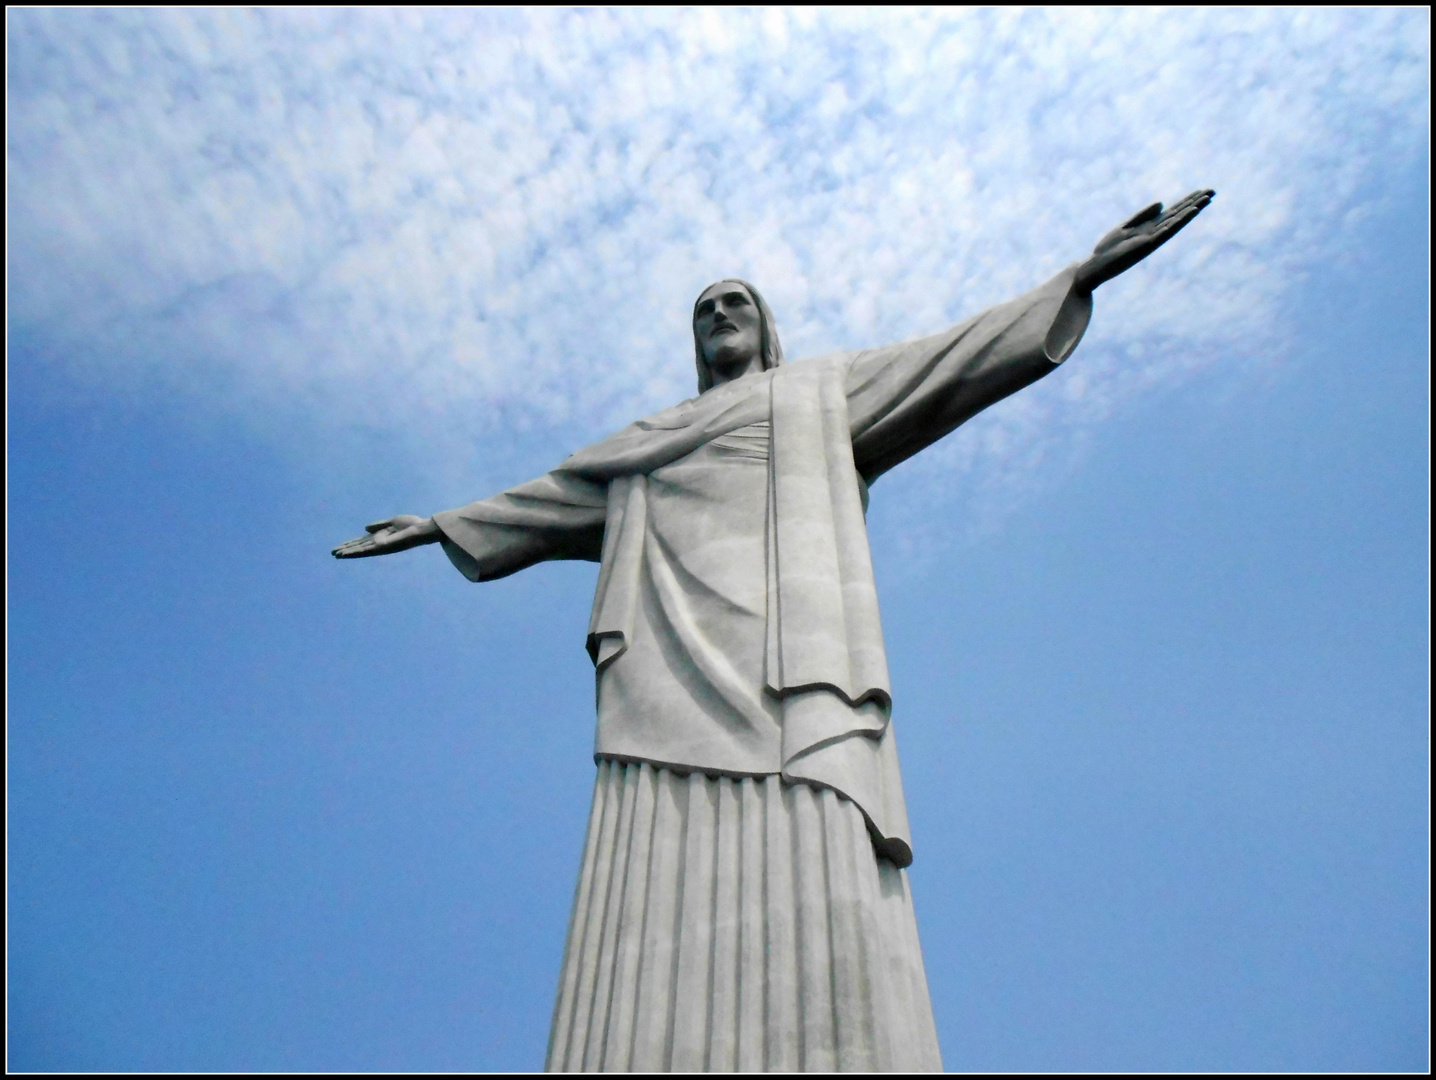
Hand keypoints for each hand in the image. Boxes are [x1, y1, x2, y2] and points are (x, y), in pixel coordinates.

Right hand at [332, 515, 440, 558]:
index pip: (362, 542)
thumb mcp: (392, 522)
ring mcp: (380, 546)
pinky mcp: (382, 547)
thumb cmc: (411, 525)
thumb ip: (379, 525)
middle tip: (333, 553)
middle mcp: (379, 543)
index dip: (351, 544)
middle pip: (359, 547)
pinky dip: (355, 552)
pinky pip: (366, 550)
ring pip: (360, 550)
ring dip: (348, 552)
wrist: (421, 528)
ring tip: (336, 554)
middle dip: (347, 549)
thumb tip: (364, 528)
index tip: (340, 547)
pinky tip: (347, 553)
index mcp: (380, 537)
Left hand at [1075, 188, 1214, 293]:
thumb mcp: (1125, 227)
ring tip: (1207, 199)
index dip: (1187, 201)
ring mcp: (1152, 239)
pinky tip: (1190, 213)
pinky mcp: (1147, 245)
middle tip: (1213, 191)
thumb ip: (1143, 216)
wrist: (1095, 266)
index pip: (1173, 212)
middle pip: (1179, 215)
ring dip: (1192, 210)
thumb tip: (1162, 203)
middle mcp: (1155, 233)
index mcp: (1149, 228)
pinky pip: (1167, 231)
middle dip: (1195, 203)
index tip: (1202, 191)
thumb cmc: (1108, 249)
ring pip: (1177, 221)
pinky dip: (1179, 222)